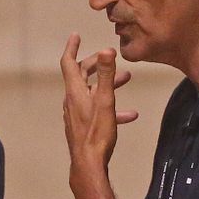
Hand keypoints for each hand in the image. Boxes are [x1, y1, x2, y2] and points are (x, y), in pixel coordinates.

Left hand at [60, 35, 137, 171]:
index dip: (72, 47)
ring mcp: (77, 113)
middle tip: (109, 59)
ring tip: (126, 80)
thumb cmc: (97, 133)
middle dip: (97, 65)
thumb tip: (107, 49)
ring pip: (91, 91)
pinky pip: (97, 109)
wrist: (88, 163)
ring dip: (107, 84)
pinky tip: (129, 115)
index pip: (68, 62)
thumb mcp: (105, 101)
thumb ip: (106, 75)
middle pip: (81, 75)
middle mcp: (72, 100)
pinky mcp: (83, 125)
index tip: (76, 35)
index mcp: (75, 91)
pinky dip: (111, 106)